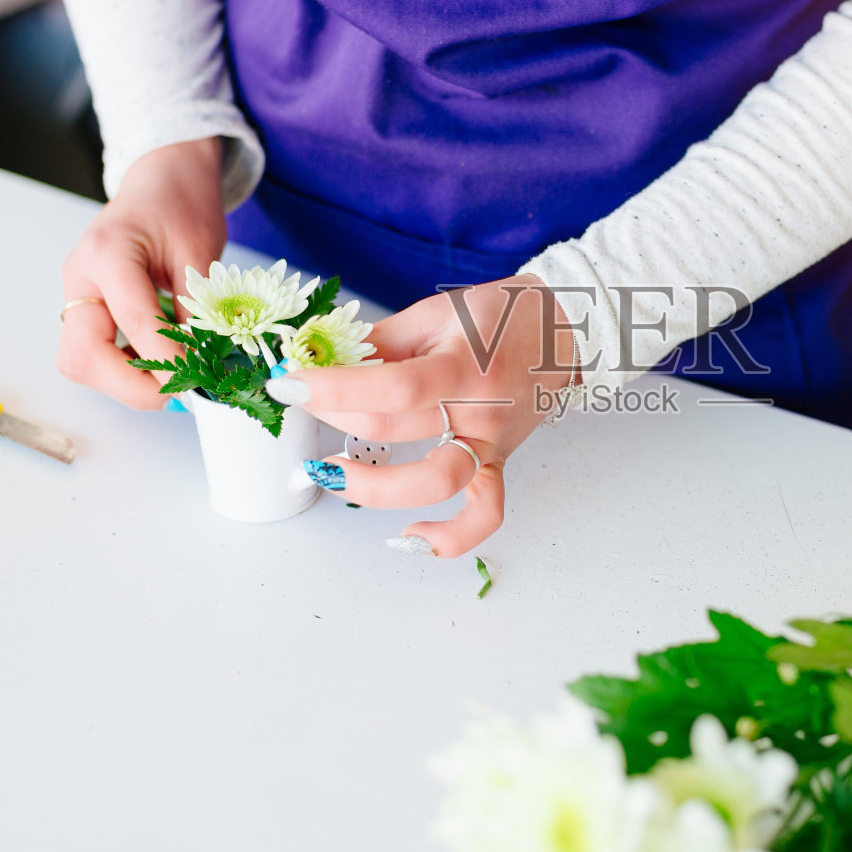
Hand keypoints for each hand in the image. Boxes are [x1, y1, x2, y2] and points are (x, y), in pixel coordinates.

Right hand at [58, 139, 225, 408]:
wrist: (162, 179)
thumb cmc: (181, 204)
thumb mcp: (201, 251)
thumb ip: (198, 308)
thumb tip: (204, 364)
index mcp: (108, 253)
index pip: (133, 321)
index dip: (166, 359)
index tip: (198, 382)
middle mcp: (81, 276)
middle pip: (82, 356)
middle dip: (130, 385)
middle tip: (179, 389)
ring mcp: (79, 294)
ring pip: (82, 361)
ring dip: (126, 381)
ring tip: (175, 374)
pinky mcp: (87, 306)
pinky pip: (95, 352)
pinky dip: (126, 368)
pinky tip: (162, 360)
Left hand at [281, 275, 577, 556]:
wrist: (564, 332)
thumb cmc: (499, 317)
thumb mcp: (434, 314)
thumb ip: (381, 344)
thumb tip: (324, 364)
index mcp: (459, 365)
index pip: (388, 387)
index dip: (330, 388)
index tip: (287, 382)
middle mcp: (477, 411)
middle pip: (390, 429)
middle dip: (330, 415)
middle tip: (302, 399)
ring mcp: (490, 444)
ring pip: (433, 483)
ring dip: (372, 486)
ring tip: (330, 471)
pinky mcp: (498, 465)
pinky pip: (483, 514)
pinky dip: (450, 537)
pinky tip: (410, 537)